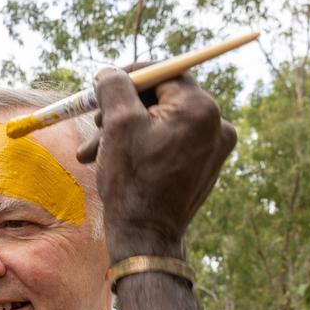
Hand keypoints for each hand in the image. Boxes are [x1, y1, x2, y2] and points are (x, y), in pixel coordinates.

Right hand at [77, 66, 235, 260]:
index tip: (105, 82)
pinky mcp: (207, 165)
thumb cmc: (131, 181)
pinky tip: (115, 161)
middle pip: (163, 98)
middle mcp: (217, 124)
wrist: (146, 238)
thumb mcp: (117, 125)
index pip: (165, 72)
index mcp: (200, 109)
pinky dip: (145, 146)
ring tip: (92, 152)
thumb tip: (110, 72)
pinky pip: (172, 142)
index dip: (131, 75)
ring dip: (127, 132)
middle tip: (94, 121)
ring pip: (163, 123)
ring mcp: (215, 148)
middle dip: (123, 109)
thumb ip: (114, 86)